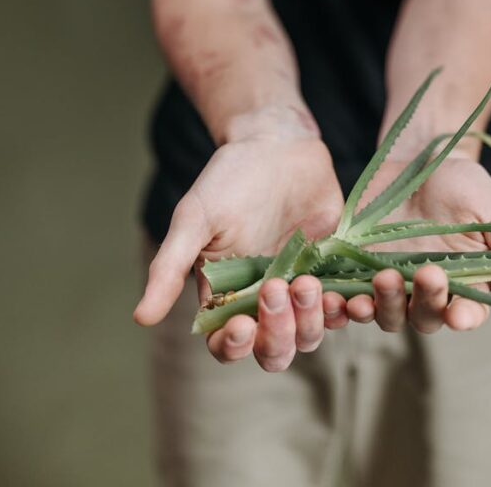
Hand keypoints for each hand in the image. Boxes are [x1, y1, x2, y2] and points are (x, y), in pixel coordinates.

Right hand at [134, 119, 344, 371]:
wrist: (277, 141)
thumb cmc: (229, 177)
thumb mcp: (195, 218)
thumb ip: (170, 267)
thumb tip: (140, 318)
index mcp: (225, 294)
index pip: (226, 344)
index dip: (233, 346)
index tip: (241, 324)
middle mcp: (264, 300)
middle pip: (273, 349)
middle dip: (278, 332)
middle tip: (277, 289)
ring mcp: (301, 285)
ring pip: (311, 332)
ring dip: (312, 319)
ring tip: (307, 282)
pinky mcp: (334, 268)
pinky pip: (346, 302)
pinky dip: (351, 307)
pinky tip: (351, 295)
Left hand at [322, 156, 490, 334]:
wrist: (417, 156)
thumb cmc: (463, 184)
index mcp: (466, 283)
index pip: (467, 314)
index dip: (464, 318)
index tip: (460, 314)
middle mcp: (427, 291)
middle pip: (424, 318)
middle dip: (425, 302)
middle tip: (427, 274)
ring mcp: (391, 281)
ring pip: (386, 313)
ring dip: (381, 306)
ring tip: (380, 283)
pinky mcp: (357, 268)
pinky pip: (348, 296)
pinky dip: (342, 304)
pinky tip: (336, 298)